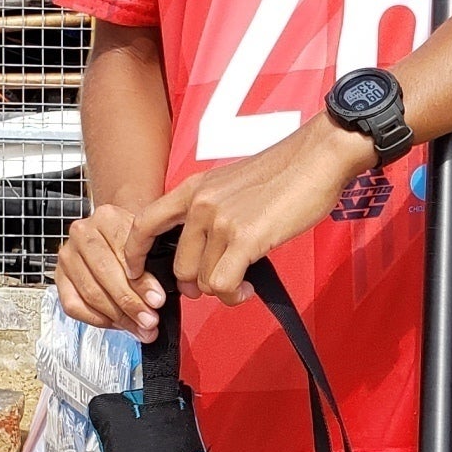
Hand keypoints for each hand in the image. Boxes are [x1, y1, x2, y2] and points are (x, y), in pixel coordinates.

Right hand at [55, 203, 166, 339]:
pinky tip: (117, 323)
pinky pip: (74, 306)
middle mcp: (82, 233)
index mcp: (107, 218)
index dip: (142, 281)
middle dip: (130, 303)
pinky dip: (97, 319)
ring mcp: (67, 256)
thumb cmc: (132, 240)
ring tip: (139, 328)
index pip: (124, 253)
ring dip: (118, 316)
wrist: (111, 235)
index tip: (157, 301)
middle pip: (105, 275)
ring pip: (91, 293)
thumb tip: (156, 298)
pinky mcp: (58, 277)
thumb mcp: (148, 241)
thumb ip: (154, 261)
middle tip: (149, 321)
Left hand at [125, 116, 370, 306]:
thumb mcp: (231, 184)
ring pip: (203, 280)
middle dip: (196, 285)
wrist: (317, 157)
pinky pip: (223, 284)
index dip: (134, 254)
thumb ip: (211, 211)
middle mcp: (199, 203)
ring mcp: (220, 220)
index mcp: (193, 189)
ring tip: (243, 284)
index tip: (136, 273)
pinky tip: (248, 288)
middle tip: (220, 285)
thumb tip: (205, 250)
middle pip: (178, 267)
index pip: (144, 223)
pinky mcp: (244, 237)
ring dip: (223, 291)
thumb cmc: (284, 173)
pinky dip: (235, 295)